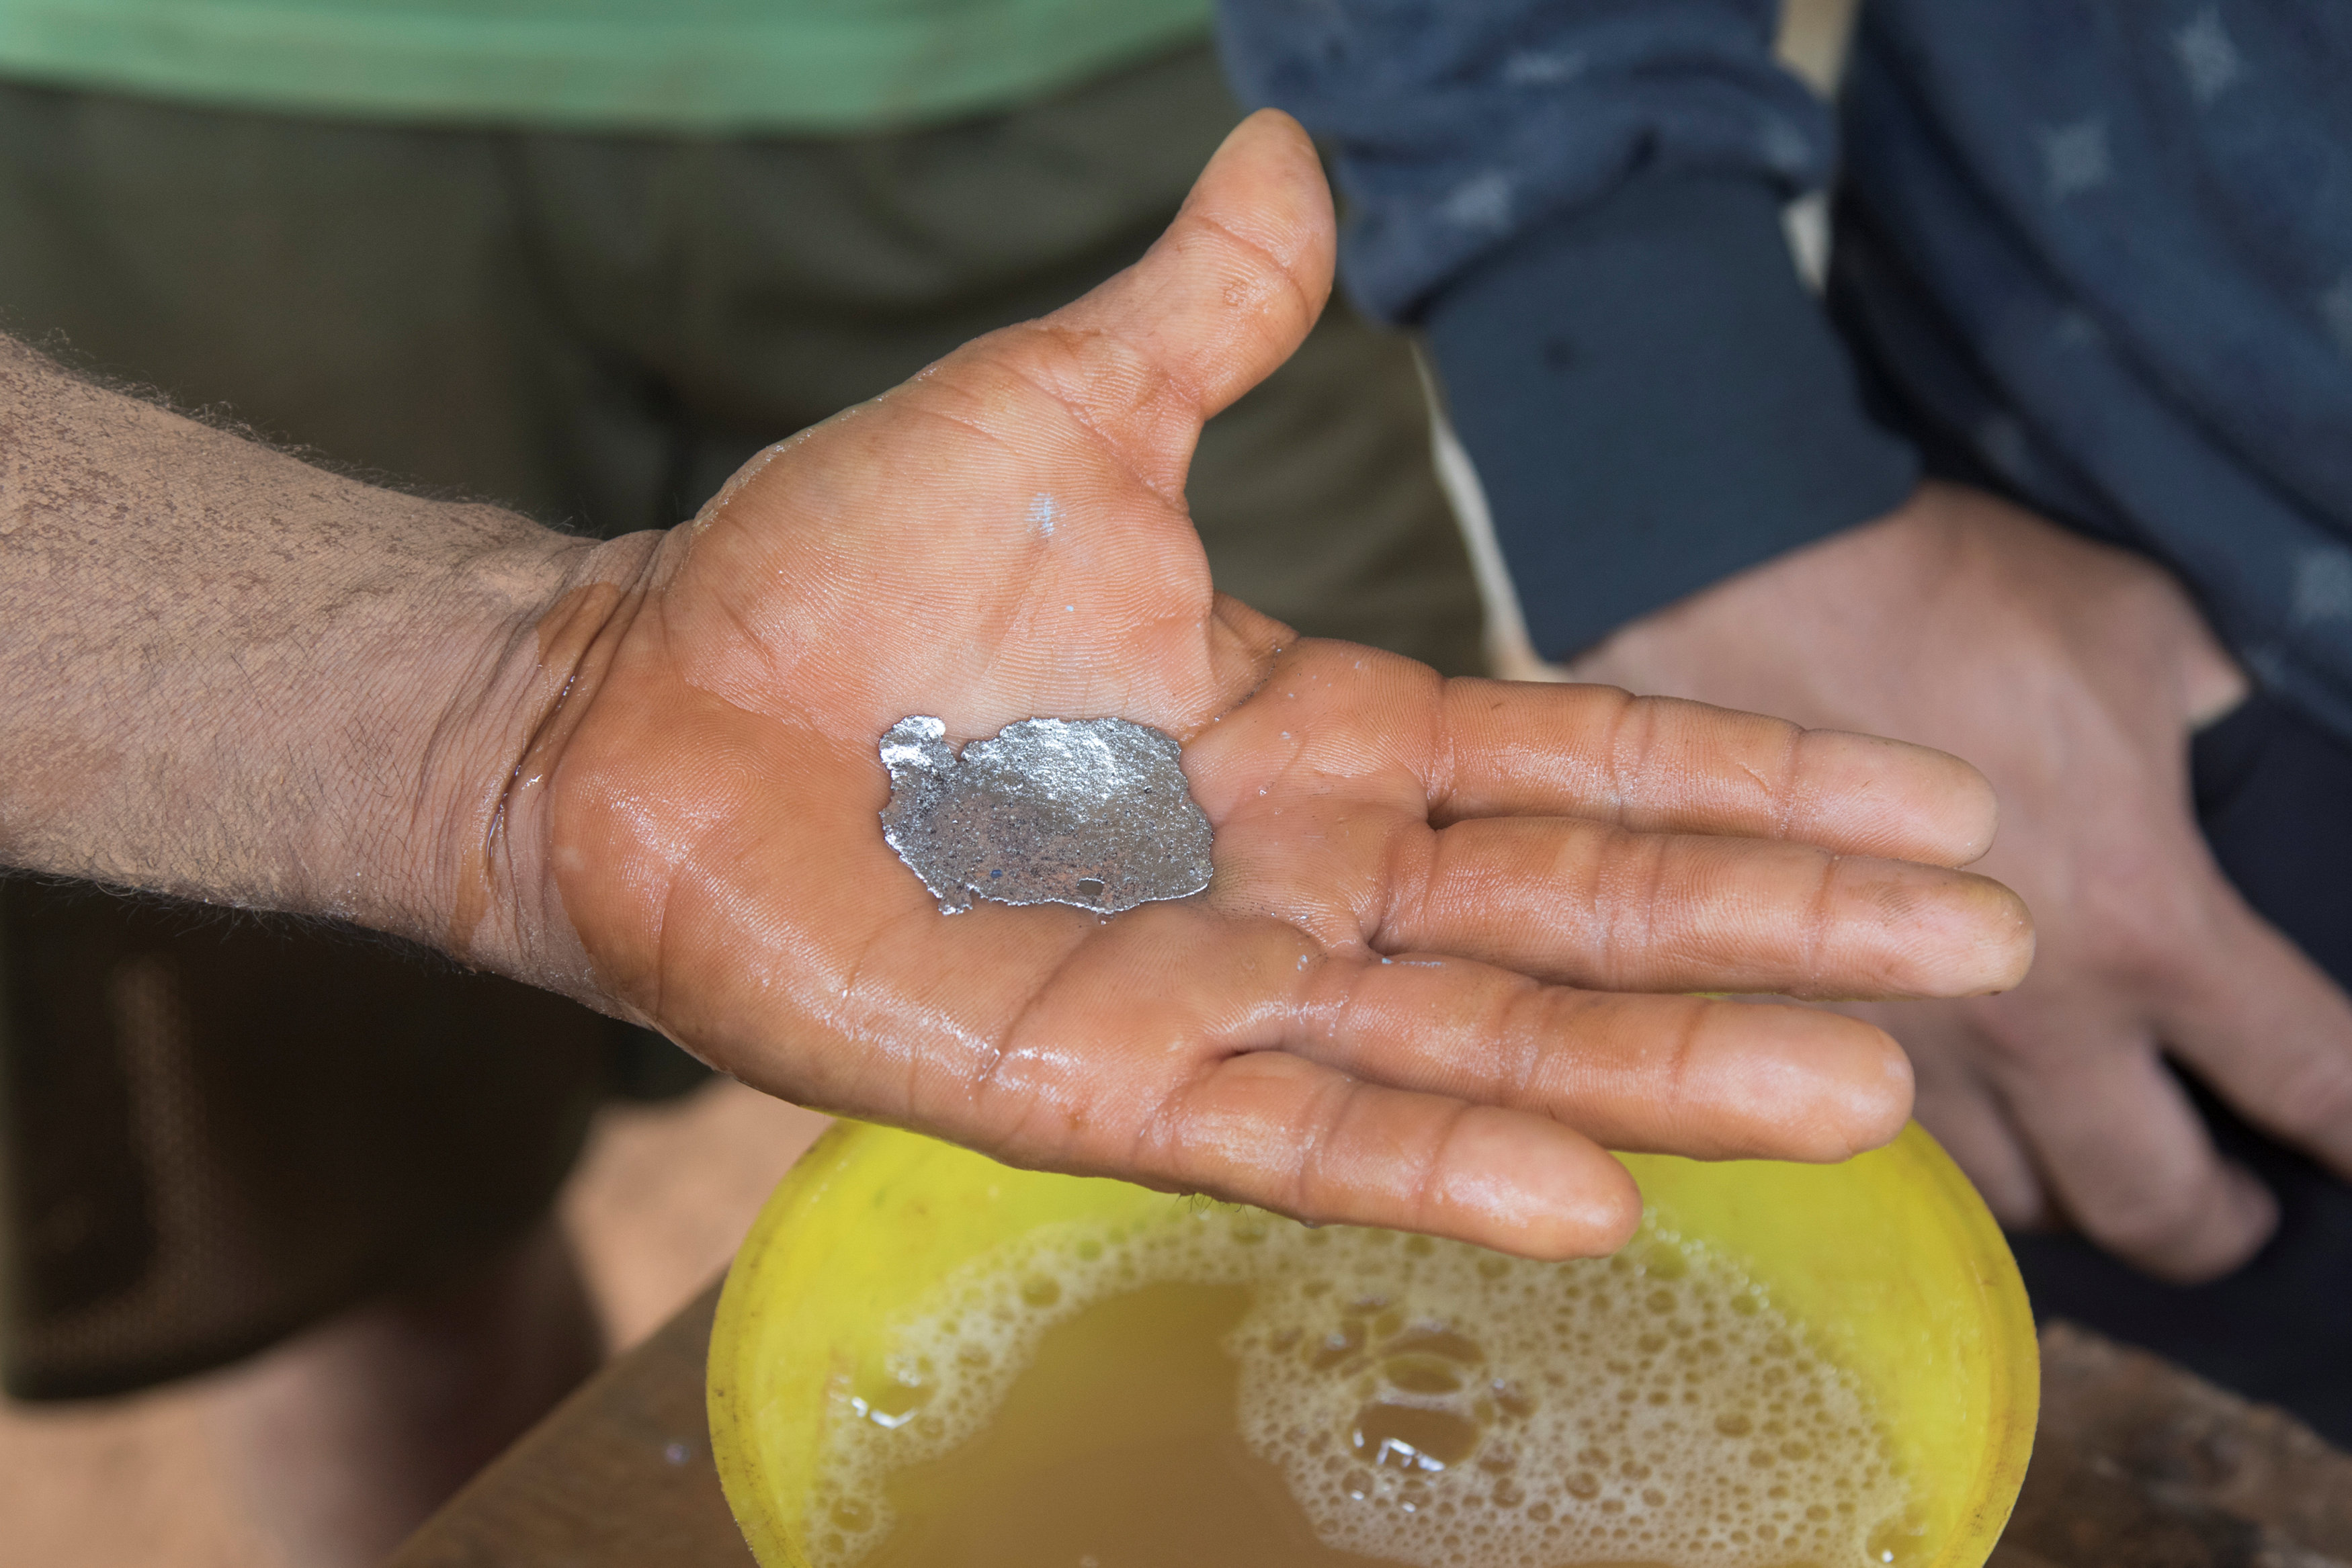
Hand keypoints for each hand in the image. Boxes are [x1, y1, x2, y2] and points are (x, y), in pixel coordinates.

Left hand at [474, 117, 2029, 1256]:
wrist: (642, 708)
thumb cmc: (835, 572)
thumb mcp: (1057, 417)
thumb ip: (1203, 322)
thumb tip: (1294, 150)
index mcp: (1317, 730)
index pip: (1580, 763)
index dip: (1756, 785)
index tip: (1929, 806)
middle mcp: (1297, 876)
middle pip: (1578, 915)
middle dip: (1778, 935)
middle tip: (1983, 954)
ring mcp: (1210, 991)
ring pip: (1474, 1040)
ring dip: (1662, 1070)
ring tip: (1855, 1093)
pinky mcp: (1100, 1085)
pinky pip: (1301, 1134)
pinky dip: (1441, 1159)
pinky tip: (1594, 1192)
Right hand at [1568, 481, 2351, 1278]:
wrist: (1732, 581)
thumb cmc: (1939, 593)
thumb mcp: (2138, 627)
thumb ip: (2206, 721)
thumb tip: (2219, 759)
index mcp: (2147, 925)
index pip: (2310, 1084)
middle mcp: (2029, 1022)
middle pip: (2153, 1209)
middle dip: (2212, 1224)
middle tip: (2227, 1200)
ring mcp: (1895, 1038)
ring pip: (2005, 1202)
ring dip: (2061, 1188)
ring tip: (2077, 1150)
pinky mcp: (1781, 1025)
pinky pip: (1875, 1142)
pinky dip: (1928, 1144)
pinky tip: (1941, 1111)